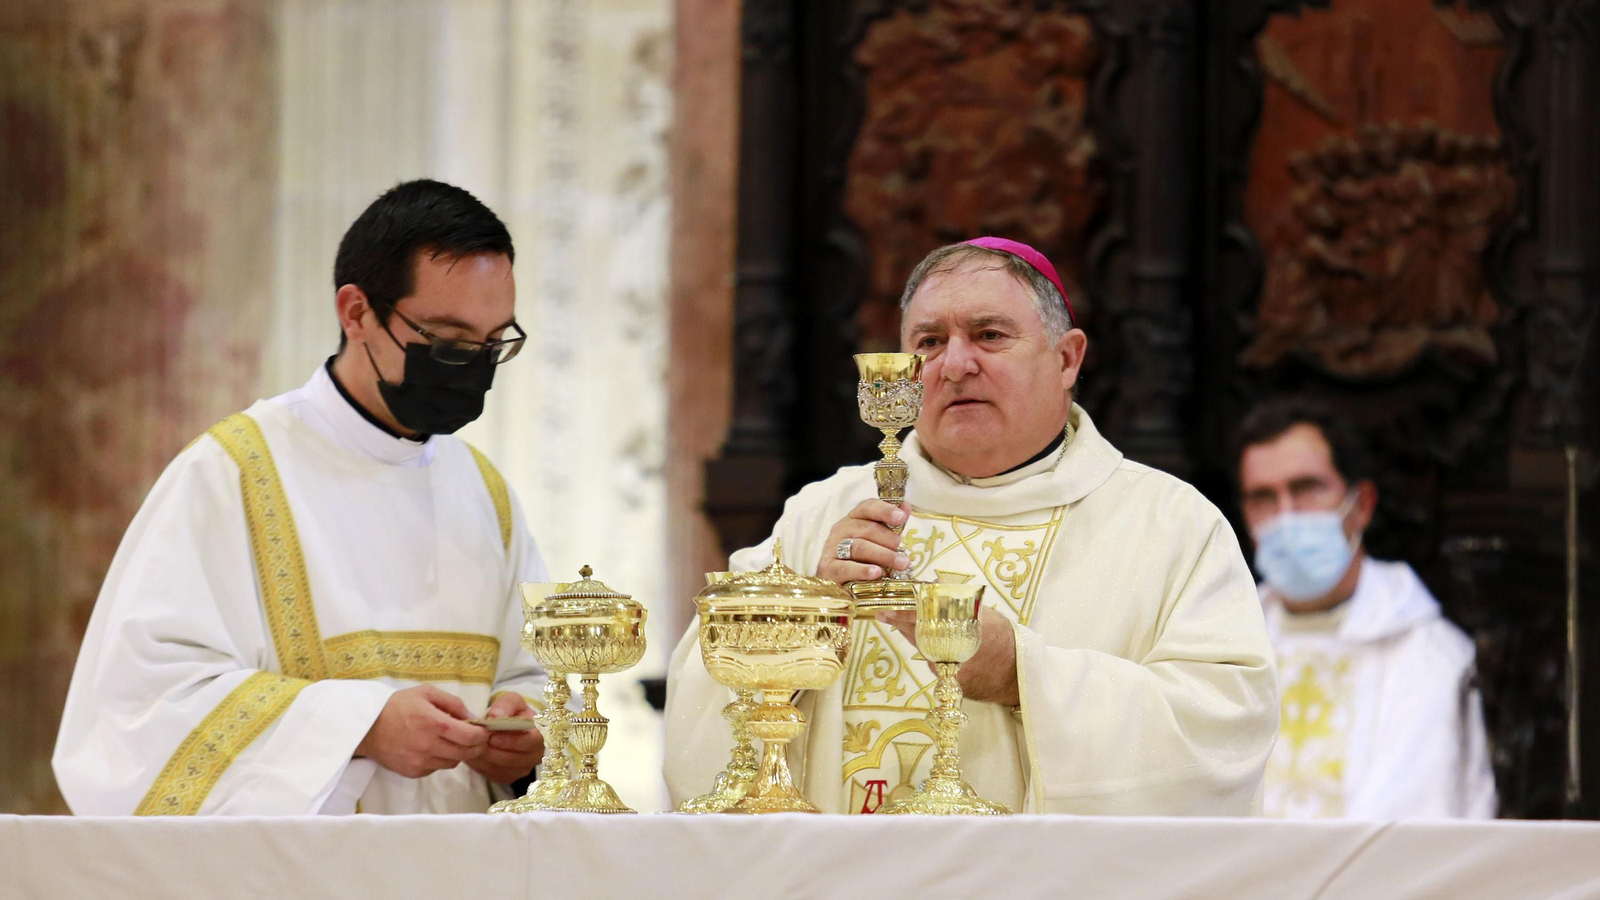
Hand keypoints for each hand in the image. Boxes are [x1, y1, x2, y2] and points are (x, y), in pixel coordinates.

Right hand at [354, 684, 488, 778]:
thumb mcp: (426, 693)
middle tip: (474, 737)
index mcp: (433, 723)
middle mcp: (428, 746)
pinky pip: (437, 768)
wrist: (367, 728)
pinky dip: (441, 759)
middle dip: (475, 746)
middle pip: (466, 753)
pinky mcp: (414, 772)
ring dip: (458, 752)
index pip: (470, 737)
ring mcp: (420, 762)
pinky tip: (432, 747)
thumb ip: (453, 703)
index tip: (483, 730)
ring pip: (453, 762)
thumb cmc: (398, 706)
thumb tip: (473, 718)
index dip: (482, 735)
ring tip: (449, 740)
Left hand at [467, 692, 545, 784]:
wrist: (508, 727)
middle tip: (477, 742)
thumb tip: (495, 715)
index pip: (530, 742)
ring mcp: (523, 769)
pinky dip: (481, 765)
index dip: (510, 740)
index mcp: (542, 735)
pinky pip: (493, 775)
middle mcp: (536, 755)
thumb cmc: (513, 713)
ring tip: (472, 746)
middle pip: (514, 759)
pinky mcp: (509, 777)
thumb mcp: (511, 701)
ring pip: (502, 769)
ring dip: (485, 759)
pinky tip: (473, 753)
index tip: (492, 736)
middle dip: (494, 751)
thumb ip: (505, 704)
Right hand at [816, 500, 912, 585]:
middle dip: (888, 537)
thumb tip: (906, 507)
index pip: (868, 507)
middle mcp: (841, 529)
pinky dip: (862, 570)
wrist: (836, 578)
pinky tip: (876, 573)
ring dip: (883, 555)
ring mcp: (833, 548)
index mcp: (854, 518)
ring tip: (900, 563)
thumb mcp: (877, 538)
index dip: (885, 510)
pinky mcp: (828, 568)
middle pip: (866, 529)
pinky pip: (845, 568)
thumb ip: (891, 524)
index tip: (901, 518)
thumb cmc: (861, 555)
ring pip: (859, 547)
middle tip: (902, 547)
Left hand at [877, 606, 1019, 706]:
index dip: (903, 614)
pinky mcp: (949, 682)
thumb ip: (957, 601)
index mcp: (965, 627)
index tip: (886, 610)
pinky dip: (929, 650)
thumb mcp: (984, 614)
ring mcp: (951, 668)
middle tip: (883, 613)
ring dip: (912, 635)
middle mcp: (955, 649)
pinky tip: (930, 641)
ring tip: (900, 622)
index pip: (927, 619)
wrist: (1018, 674)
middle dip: (899, 623)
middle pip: (918, 634)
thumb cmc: (1003, 638)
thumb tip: (933, 583)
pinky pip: (934, 662)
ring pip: (923, 648)